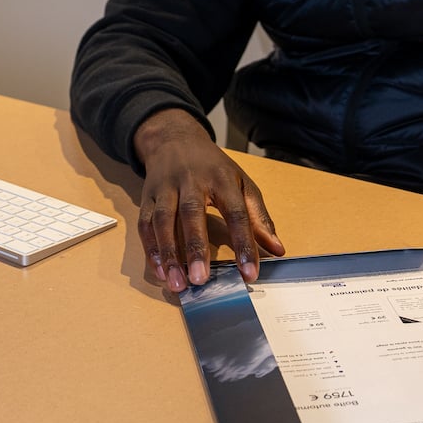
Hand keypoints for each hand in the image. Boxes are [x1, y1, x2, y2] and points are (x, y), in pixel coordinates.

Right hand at [132, 108, 283, 292]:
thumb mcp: (242, 183)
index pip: (235, 212)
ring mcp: (165, 187)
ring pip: (162, 220)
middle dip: (195, 248)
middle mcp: (191, 180)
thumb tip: (277, 250)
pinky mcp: (147, 196)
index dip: (243, 242)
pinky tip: (158, 271)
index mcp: (221, 178)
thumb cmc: (213, 167)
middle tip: (200, 280)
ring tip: (177, 282)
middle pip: (191, 213)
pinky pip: (144, 224)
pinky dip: (150, 248)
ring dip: (168, 253)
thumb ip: (259, 217)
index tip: (249, 272)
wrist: (175, 139)